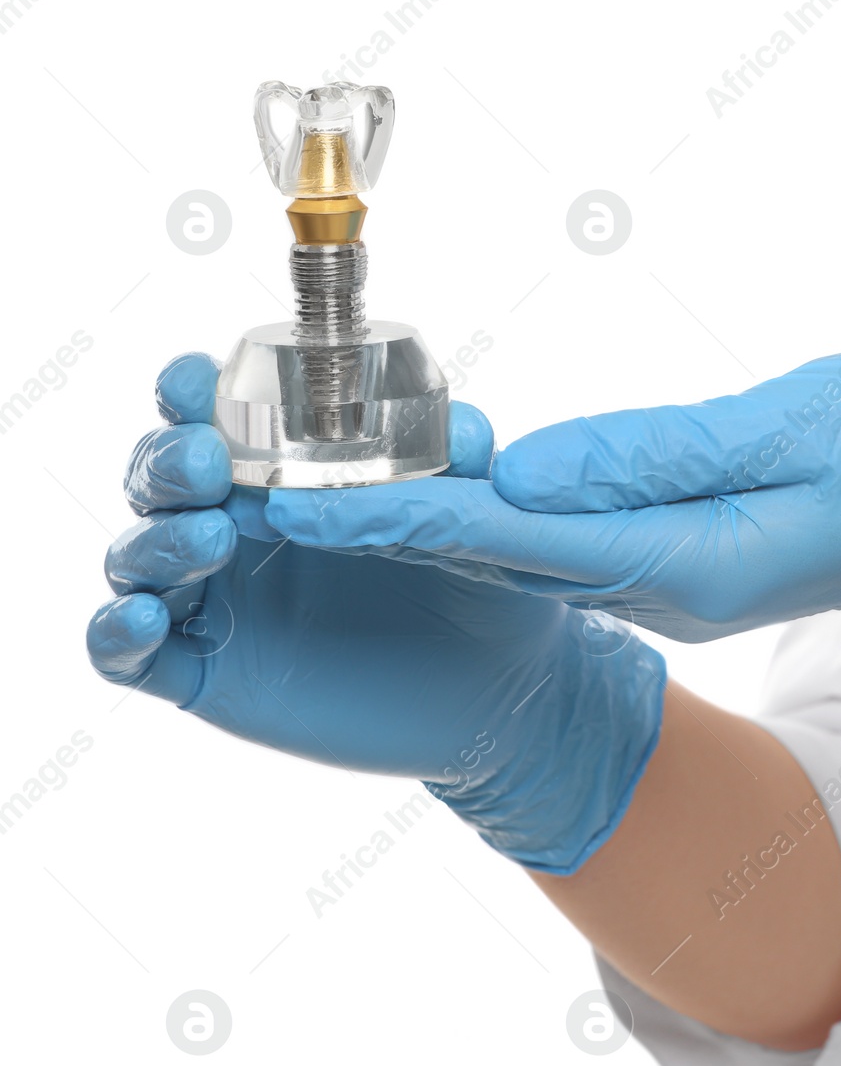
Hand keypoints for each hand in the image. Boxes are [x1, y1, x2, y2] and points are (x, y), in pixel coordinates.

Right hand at [87, 353, 665, 873]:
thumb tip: (464, 427)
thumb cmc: (476, 585)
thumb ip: (464, 471)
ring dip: (156, 540)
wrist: (492, 691)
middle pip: (158, 477)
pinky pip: (130, 655)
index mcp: (286, 472)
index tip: (199, 381)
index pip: (211, 415)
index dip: (192, 392)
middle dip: (167, 461)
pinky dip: (116, 634)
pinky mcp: (203, 673)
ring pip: (137, 557)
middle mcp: (234, 527)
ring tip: (209, 537)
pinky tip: (142, 620)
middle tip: (208, 464)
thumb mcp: (476, 522)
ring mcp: (212, 601)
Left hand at [262, 348, 840, 662]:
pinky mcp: (695, 553)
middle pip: (505, 554)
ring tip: (329, 480)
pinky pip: (578, 534)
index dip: (399, 519)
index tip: (296, 505)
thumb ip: (659, 453)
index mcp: (695, 562)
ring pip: (533, 547)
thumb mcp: (797, 426)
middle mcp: (674, 585)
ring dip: (432, 517)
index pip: (517, 539)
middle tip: (269, 492)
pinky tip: (454, 478)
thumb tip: (528, 469)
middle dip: (385, 525)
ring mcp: (684, 576)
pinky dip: (501, 508)